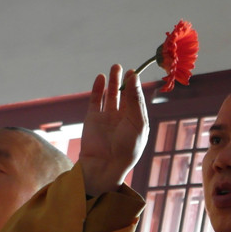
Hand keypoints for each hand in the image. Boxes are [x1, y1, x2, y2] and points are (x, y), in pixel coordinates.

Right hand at [79, 64, 149, 196]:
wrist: (104, 164)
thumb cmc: (126, 148)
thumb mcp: (137, 123)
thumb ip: (135, 101)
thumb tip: (134, 78)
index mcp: (137, 122)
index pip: (137, 100)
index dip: (136, 87)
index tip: (134, 73)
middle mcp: (123, 119)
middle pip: (124, 96)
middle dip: (125, 82)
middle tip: (124, 68)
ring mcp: (107, 118)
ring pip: (110, 96)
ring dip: (113, 82)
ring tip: (115, 67)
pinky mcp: (93, 118)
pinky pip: (96, 100)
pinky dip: (98, 89)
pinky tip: (101, 77)